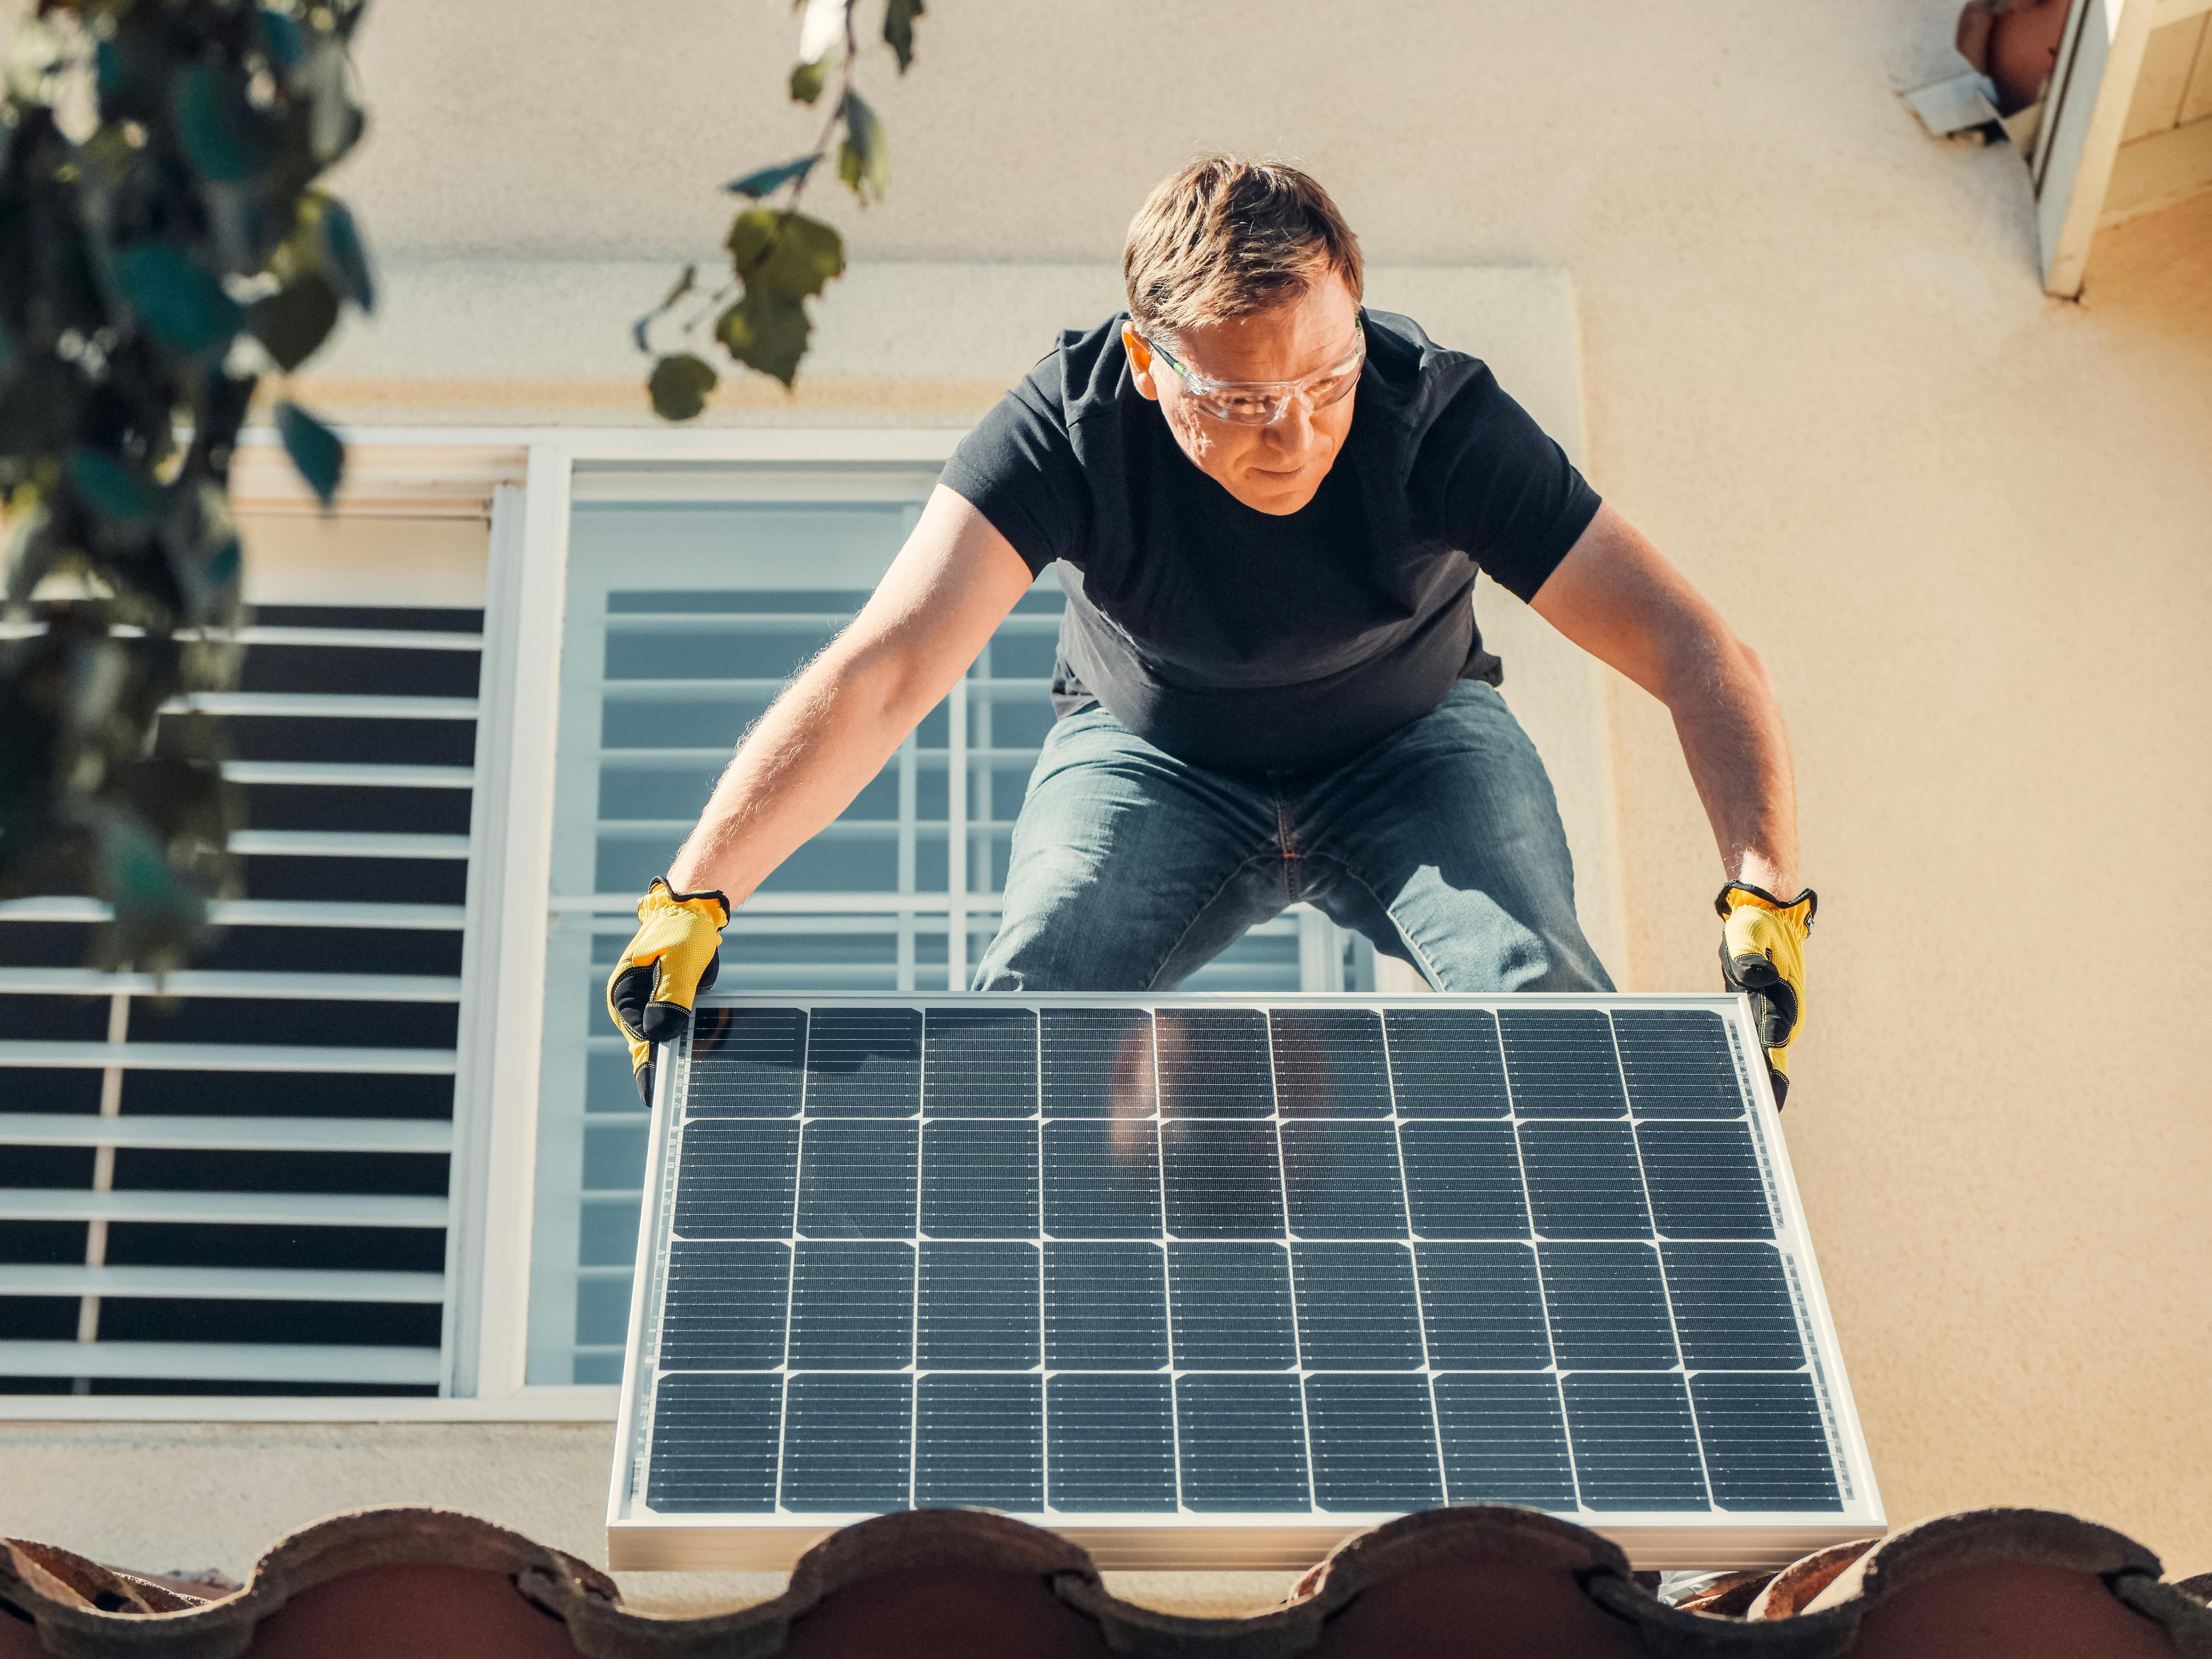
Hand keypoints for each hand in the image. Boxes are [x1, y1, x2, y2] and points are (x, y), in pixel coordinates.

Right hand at [606, 878, 729, 1104]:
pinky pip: (677, 1027)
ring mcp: (651, 1003)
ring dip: (677, 1055)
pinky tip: (701, 1056)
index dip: (648, 1068)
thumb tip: (659, 1035)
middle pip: (649, 1044)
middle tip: (676, 1099)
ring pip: (664, 1038)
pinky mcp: (670, 1001)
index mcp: (625, 994)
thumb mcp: (679, 962)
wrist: (695, 910)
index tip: (656, 1096)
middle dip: (662, 1068)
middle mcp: (634, 1003)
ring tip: (689, 1085)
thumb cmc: (683, 929)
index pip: (638, 1039)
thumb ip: (672, 997)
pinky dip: (688, 1040)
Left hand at [1716, 882, 1815, 1107]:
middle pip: (1772, 1061)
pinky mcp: (1762, 1013)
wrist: (1770, 916)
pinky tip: (1735, 1085)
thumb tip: (1759, 976)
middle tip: (1754, 1126)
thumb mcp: (1749, 935)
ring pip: (1763, 1055)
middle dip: (1764, 1092)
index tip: (1767, 1104)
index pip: (1774, 1047)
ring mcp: (1773, 1017)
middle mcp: (1782, 1017)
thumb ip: (1750, 958)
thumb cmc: (1757, 926)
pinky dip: (1747, 1063)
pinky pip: (1754, 1043)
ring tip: (1742, 1117)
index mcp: (1783, 1004)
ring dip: (1755, 1081)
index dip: (1769, 1076)